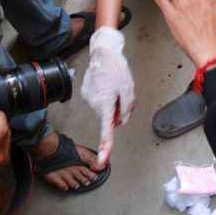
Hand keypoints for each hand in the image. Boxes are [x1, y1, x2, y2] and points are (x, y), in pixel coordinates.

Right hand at [81, 27, 134, 168]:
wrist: (102, 53)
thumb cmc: (116, 69)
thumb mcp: (128, 89)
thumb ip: (127, 109)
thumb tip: (122, 123)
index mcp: (105, 105)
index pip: (107, 131)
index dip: (106, 147)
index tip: (101, 162)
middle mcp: (94, 104)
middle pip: (109, 117)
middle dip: (117, 111)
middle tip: (123, 94)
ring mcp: (88, 99)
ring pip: (105, 109)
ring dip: (112, 103)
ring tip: (115, 85)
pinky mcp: (86, 93)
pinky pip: (99, 101)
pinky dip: (106, 97)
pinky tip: (108, 84)